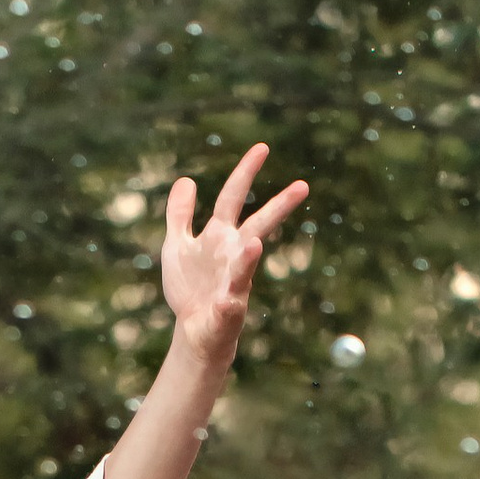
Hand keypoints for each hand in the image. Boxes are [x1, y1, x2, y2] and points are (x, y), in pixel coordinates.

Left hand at [159, 142, 307, 358]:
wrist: (193, 331)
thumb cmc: (190, 288)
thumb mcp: (176, 245)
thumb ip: (179, 214)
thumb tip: (186, 180)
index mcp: (221, 236)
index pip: (234, 196)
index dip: (246, 172)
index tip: (263, 148)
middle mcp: (234, 255)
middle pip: (258, 225)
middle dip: (279, 207)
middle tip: (303, 186)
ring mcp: (234, 283)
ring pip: (245, 267)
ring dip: (248, 258)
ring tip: (255, 244)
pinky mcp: (227, 312)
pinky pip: (229, 306)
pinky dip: (228, 303)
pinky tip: (227, 302)